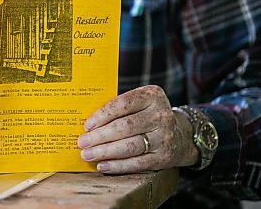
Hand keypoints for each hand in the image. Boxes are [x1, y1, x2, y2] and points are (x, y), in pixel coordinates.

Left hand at [77, 85, 197, 173]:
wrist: (180, 134)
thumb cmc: (147, 116)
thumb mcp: (139, 103)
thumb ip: (118, 108)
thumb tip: (87, 124)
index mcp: (152, 96)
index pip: (124, 104)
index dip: (103, 115)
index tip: (87, 125)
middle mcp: (161, 115)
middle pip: (126, 127)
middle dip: (100, 136)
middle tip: (82, 142)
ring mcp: (164, 137)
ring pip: (131, 146)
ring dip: (105, 152)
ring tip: (87, 154)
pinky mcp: (164, 157)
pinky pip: (138, 163)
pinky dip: (118, 165)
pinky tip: (102, 165)